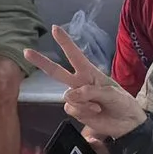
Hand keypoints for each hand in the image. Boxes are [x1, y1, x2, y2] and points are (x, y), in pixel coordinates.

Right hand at [24, 25, 146, 140]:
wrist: (126, 124)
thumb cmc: (122, 103)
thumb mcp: (112, 93)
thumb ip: (91, 91)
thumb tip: (69, 95)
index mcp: (90, 73)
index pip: (75, 56)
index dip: (65, 42)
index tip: (55, 29)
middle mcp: (80, 83)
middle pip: (57, 71)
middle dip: (41, 61)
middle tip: (26, 51)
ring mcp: (76, 98)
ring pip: (67, 96)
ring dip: (83, 102)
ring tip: (98, 106)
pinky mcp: (76, 111)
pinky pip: (71, 109)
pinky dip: (83, 111)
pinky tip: (95, 112)